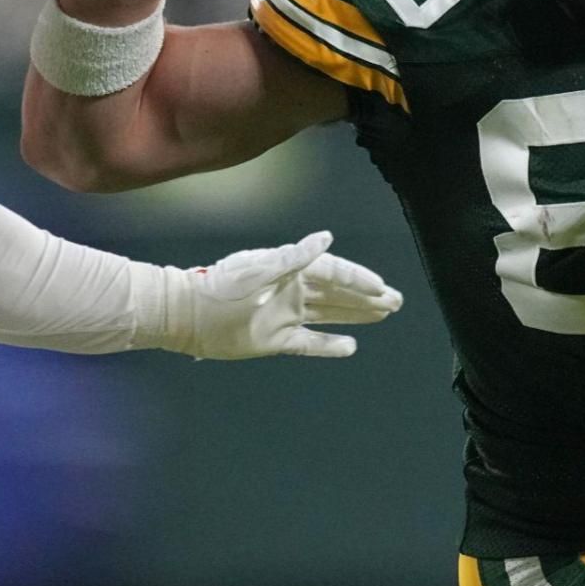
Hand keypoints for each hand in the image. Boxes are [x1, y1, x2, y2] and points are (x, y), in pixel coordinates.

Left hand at [164, 231, 401, 359]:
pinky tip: (351, 347)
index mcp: (289, 269)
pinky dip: (330, 346)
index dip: (359, 279)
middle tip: (396, 301)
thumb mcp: (258, 269)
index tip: (382, 287)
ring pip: (330, 314)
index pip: (333, 272)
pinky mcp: (276, 340)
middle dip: (367, 295)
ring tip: (384, 313)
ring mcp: (285, 316)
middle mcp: (292, 291)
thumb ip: (293, 256)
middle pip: (338, 293)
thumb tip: (326, 238)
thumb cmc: (220, 288)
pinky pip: (310, 343)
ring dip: (356, 314)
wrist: (187, 316)